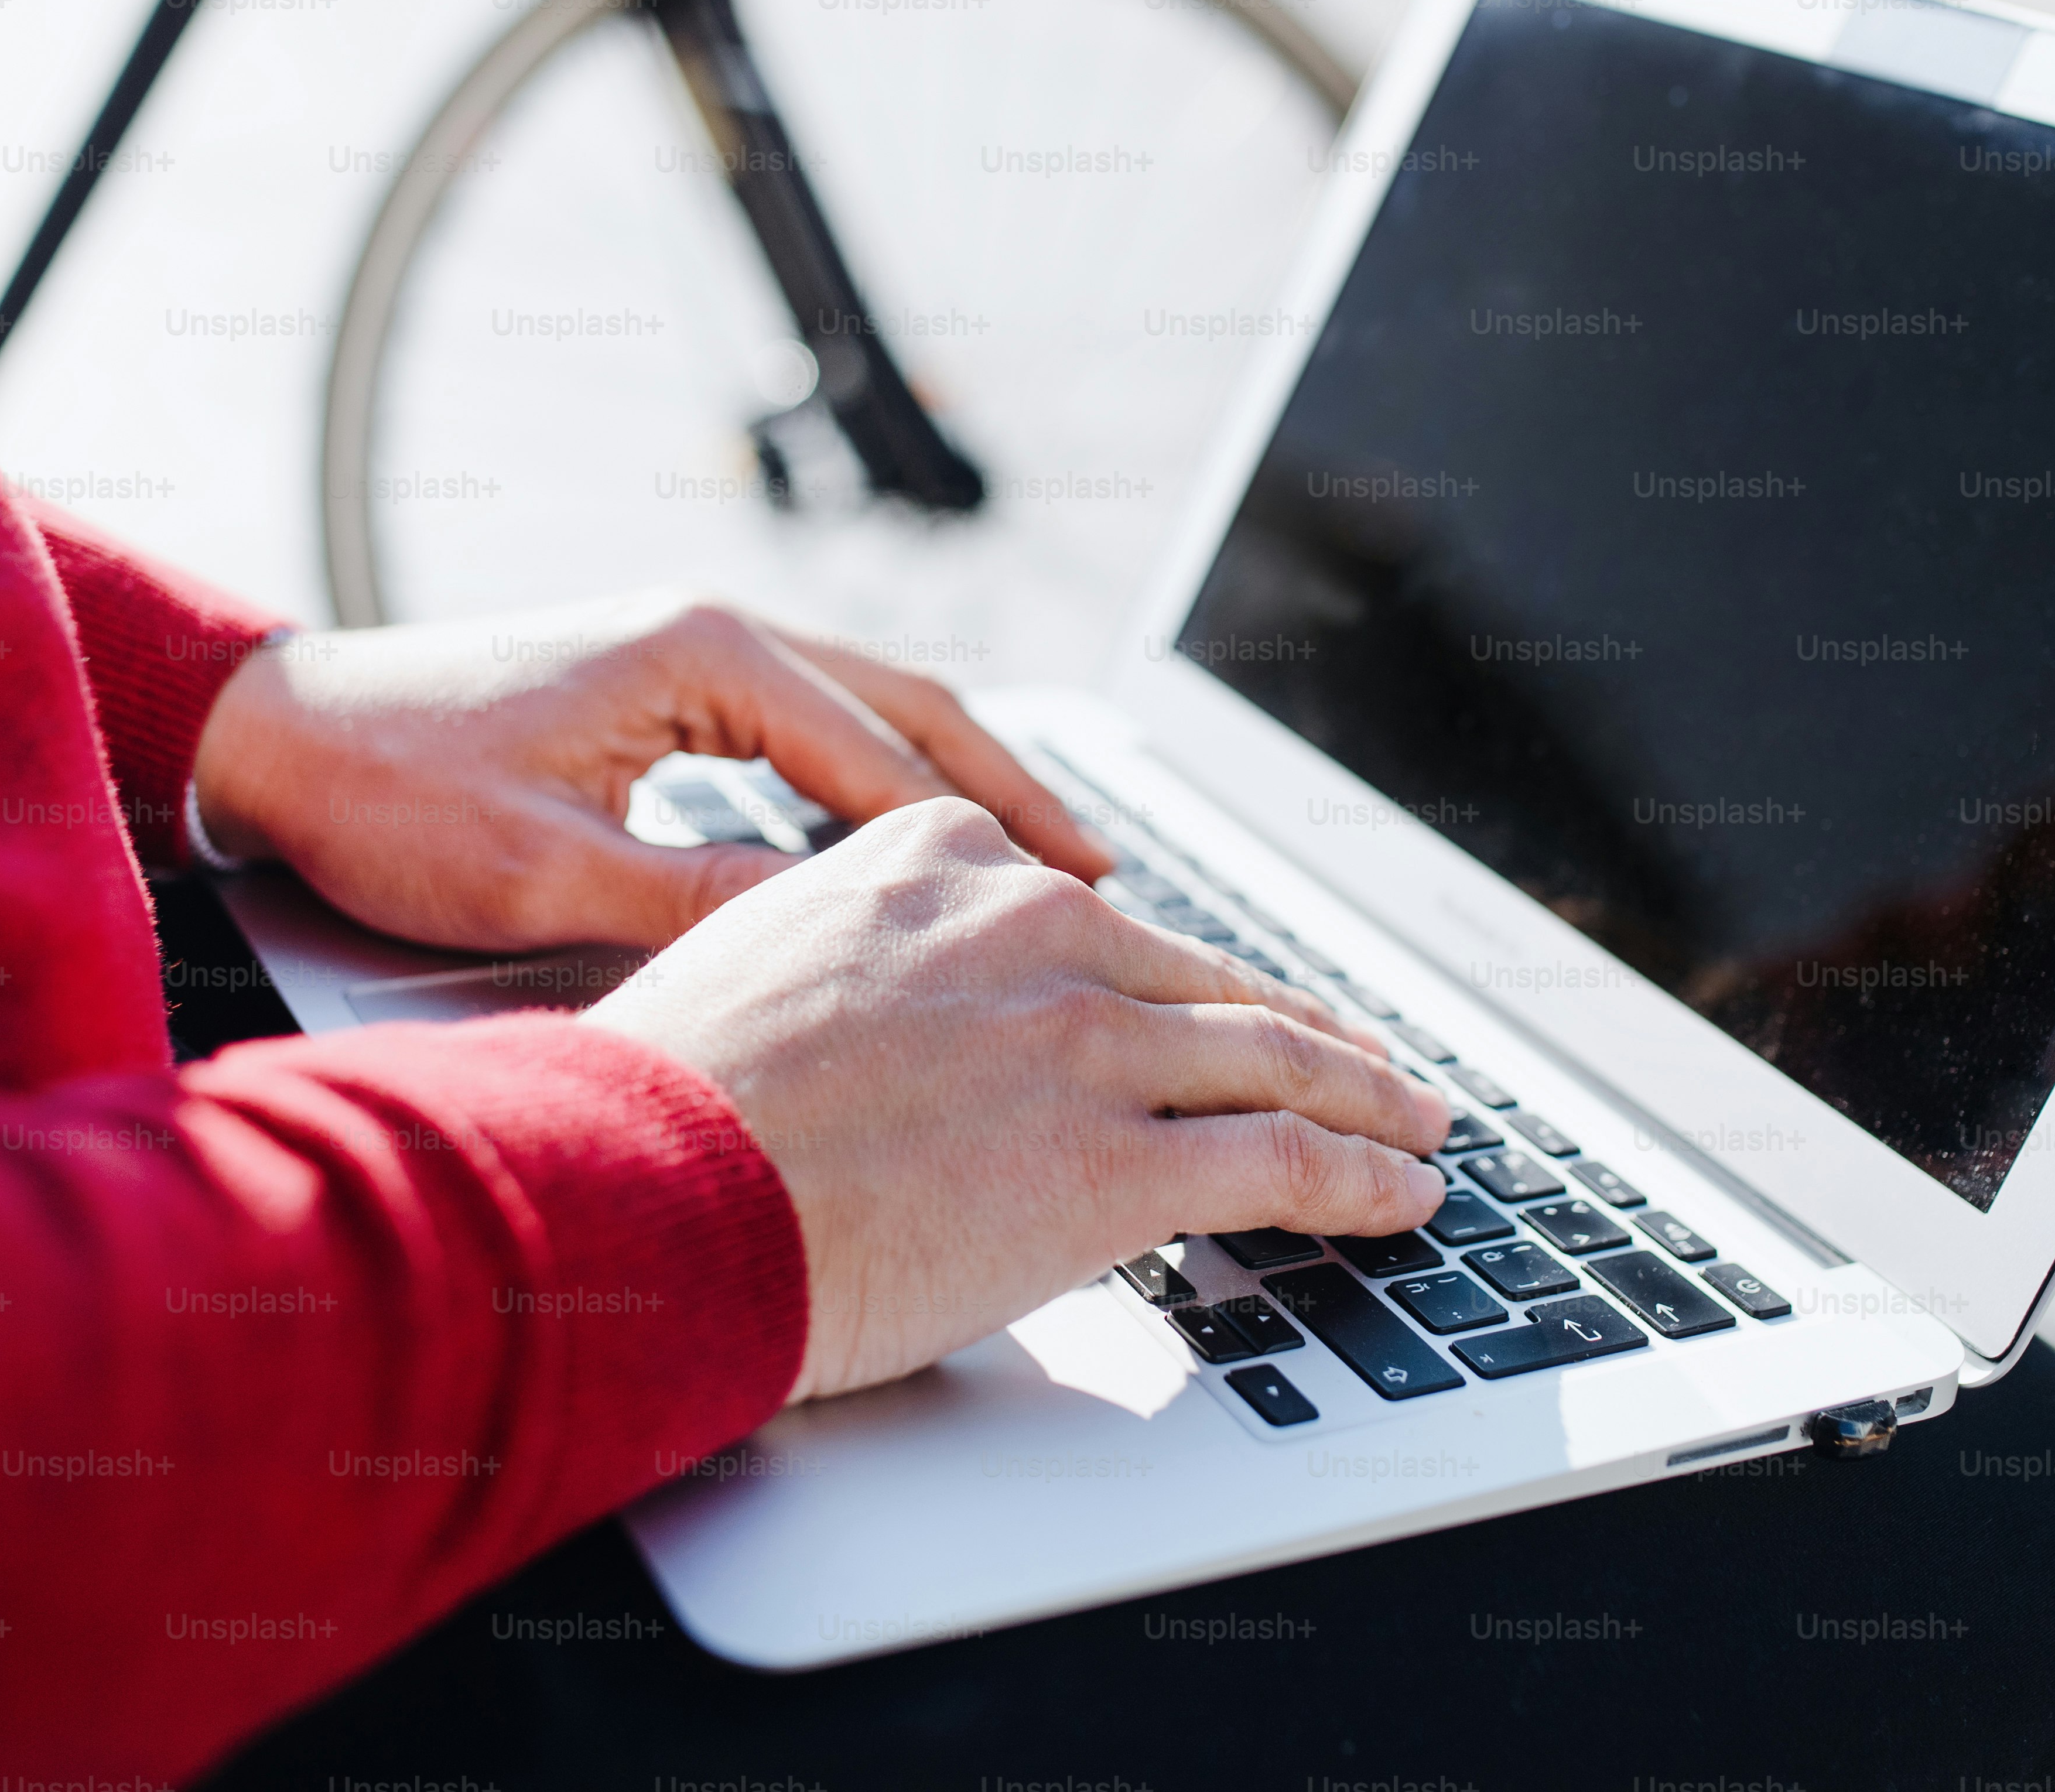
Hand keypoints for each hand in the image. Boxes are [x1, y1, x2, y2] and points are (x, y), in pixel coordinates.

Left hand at [190, 594, 1111, 952]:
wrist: (285, 734)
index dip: (978, 844)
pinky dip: (883, 778)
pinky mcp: (670, 685)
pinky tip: (910, 840)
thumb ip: (690, 900)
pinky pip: (814, 726)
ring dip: (958, 782)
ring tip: (1043, 858)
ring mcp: (696, 650)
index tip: (1058, 911)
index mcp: (705, 654)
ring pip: (874, 711)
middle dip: (1011, 793)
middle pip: (914, 709)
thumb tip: (827, 940)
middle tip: (1103, 873)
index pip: (884, 761)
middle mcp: (717, 632)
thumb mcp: (543, 870)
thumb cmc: (391, 791)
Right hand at [584, 799, 1451, 1401]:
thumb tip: (905, 1031)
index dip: (1180, 966)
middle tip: (1366, 1059)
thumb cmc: (663, 1103)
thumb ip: (868, 973)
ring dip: (1368, 1097)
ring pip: (1277, 1055)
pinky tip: (1403, 1193)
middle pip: (1209, 979)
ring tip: (1418, 1123)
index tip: (1221, 990)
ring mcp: (1083, 1040)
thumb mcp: (765, 969)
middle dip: (1305, 1026)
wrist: (636, 1185)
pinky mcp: (1115, 1159)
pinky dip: (1364, 1176)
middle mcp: (1029, 927)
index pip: (1099, 913)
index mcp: (938, 862)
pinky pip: (1283, 1159)